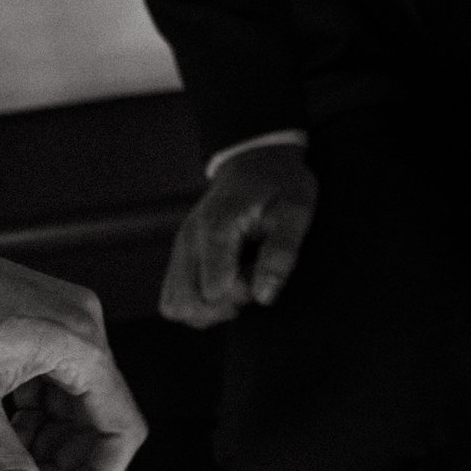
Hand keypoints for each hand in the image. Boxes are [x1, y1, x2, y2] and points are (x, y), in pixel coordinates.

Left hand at [0, 207, 146, 470]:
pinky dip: (32, 415)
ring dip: (41, 443)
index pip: (123, 430)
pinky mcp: (46, 320)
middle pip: (100, 419)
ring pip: (75, 405)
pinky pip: (56, 381)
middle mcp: (85, 328)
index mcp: (79, 346)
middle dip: (61, 463)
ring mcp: (67, 321)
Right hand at [158, 141, 318, 327]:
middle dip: (222, 307)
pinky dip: (199, 304)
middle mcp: (188, 239)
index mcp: (216, 226)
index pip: (214, 290)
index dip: (243, 293)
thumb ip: (282, 251)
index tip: (261, 271)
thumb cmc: (280, 184)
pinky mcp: (178, 256)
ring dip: (209, 310)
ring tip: (236, 285)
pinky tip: (224, 287)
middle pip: (187, 304)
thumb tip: (264, 297)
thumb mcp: (296, 209)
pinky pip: (173, 299)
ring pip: (175, 306)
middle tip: (249, 282)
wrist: (254, 161)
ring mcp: (179, 249)